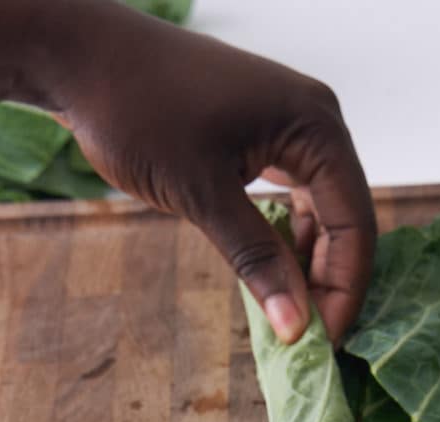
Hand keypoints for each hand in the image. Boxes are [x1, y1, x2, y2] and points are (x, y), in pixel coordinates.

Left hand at [53, 2, 375, 343]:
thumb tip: (296, 327)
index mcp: (316, 128)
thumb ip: (256, 259)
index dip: (344, 291)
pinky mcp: (263, 139)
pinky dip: (283, 243)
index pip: (355, 226)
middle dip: (328, 284)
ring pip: (320, 215)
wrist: (84, 59)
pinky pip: (291, 201)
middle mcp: (315, 125)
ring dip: (306, 267)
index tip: (323, 344)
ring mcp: (290, 130)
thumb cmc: (139, 112)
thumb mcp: (202, 194)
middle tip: (305, 340)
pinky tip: (268, 278)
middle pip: (345, 222)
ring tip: (285, 316)